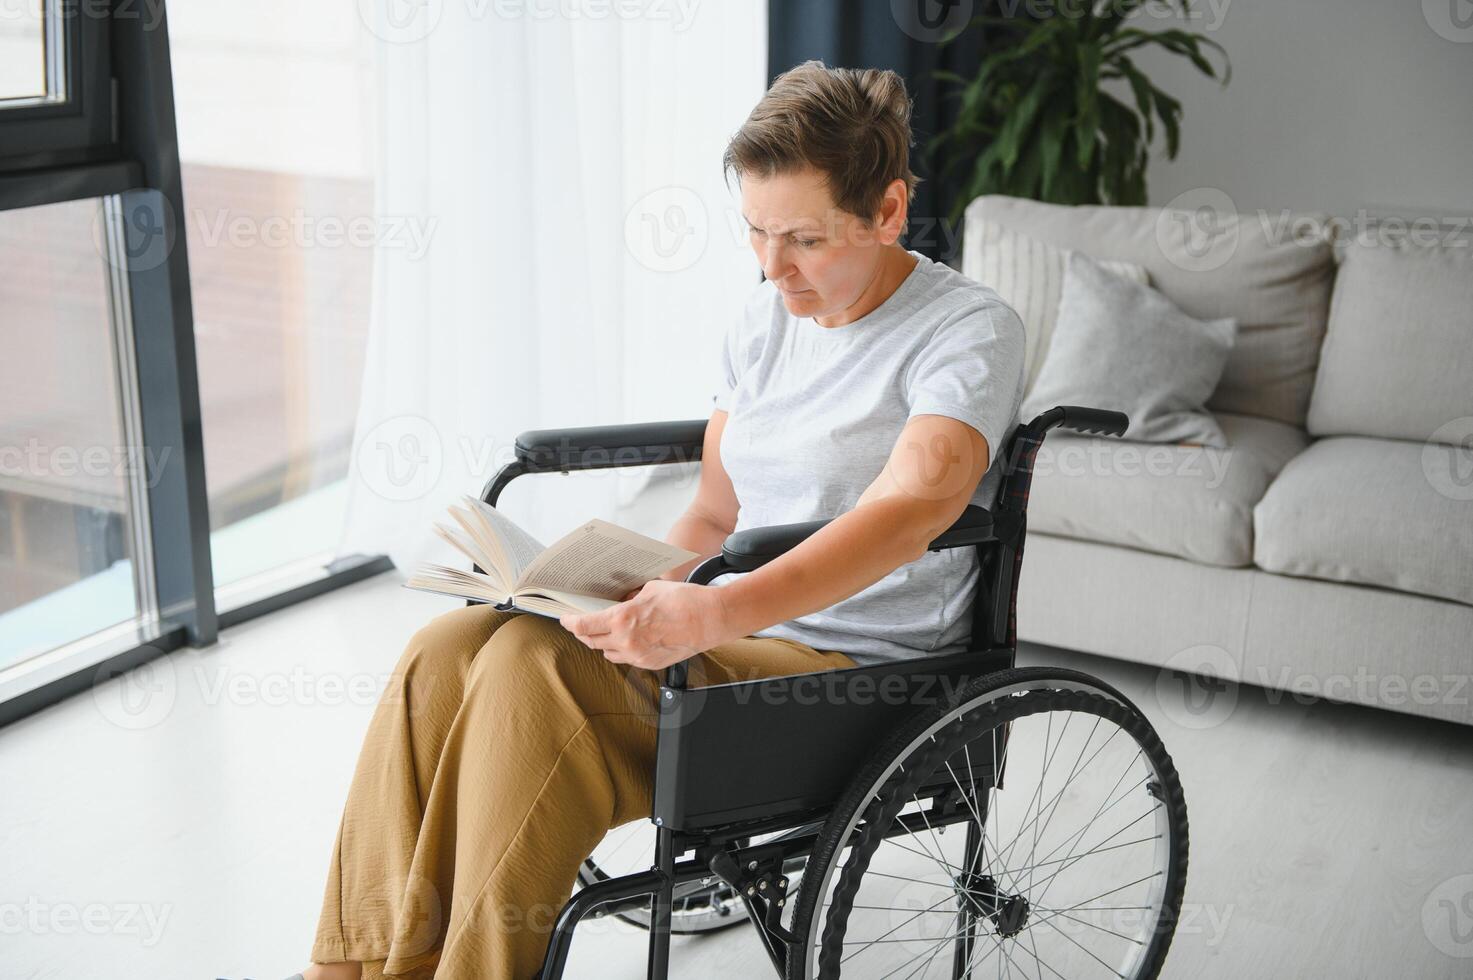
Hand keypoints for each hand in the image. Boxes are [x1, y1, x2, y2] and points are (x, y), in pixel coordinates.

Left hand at [560, 580, 734, 671]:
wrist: (711, 619)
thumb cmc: (685, 601)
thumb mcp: (651, 590)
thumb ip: (631, 599)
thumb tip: (623, 601)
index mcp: (622, 620)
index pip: (584, 626)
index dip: (570, 623)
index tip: (565, 619)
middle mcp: (626, 642)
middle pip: (592, 642)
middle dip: (584, 633)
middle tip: (581, 625)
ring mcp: (639, 656)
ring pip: (608, 653)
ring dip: (603, 643)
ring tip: (606, 632)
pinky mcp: (651, 664)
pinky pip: (627, 659)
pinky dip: (622, 650)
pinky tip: (628, 640)